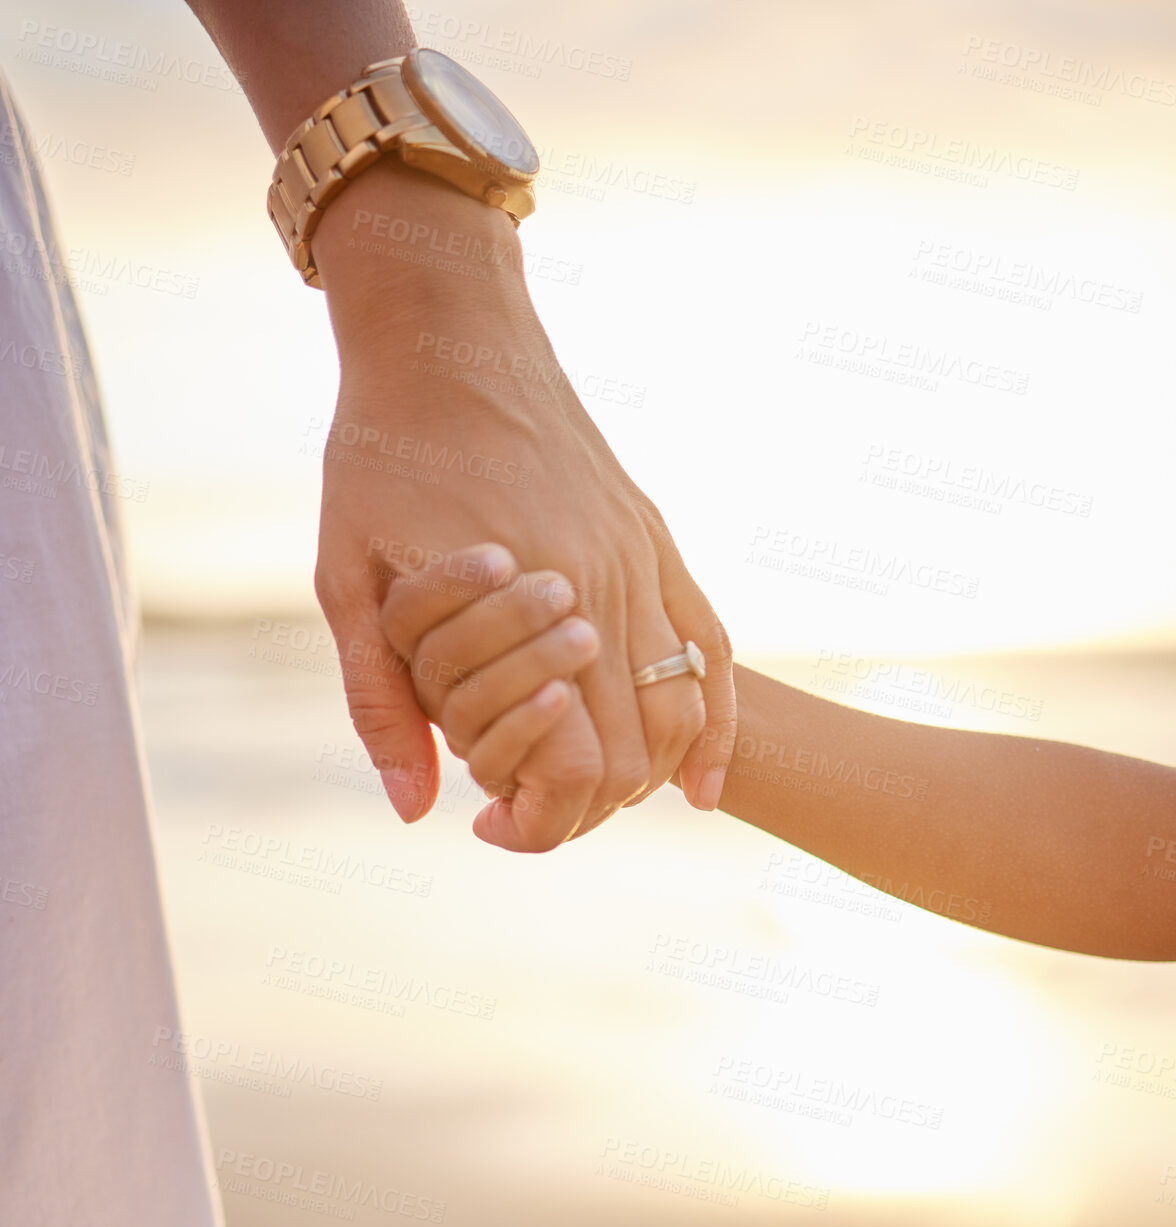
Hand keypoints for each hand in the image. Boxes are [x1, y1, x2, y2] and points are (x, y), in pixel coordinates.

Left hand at [307, 165, 733, 849]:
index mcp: (526, 606)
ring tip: (591, 796)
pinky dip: (713, 728)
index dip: (536, 819)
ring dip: (644, 776)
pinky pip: (711, 650)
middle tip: (527, 814)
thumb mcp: (346, 578)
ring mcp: (641, 561)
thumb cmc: (383, 454)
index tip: (487, 825)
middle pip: (632, 756)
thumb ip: (379, 699)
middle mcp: (604, 588)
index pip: (569, 765)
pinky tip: (700, 786)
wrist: (445, 336)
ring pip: (681, 711)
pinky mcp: (655, 540)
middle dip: (584, 809)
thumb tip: (415, 811)